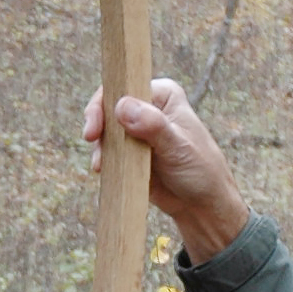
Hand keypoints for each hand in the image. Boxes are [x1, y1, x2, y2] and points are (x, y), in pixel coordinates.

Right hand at [82, 76, 250, 260]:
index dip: (104, 103)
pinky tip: (103, 169)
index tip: (95, 127)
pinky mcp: (130, 151)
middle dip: (97, 124)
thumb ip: (153, 125)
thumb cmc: (200, 171)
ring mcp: (138, 130)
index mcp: (163, 95)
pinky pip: (108, 149)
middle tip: (91, 139)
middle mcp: (149, 107)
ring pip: (106, 129)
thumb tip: (122, 107)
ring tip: (101, 164)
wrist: (201, 205)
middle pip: (109, 106)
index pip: (124, 87)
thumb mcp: (177, 147)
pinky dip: (103, 157)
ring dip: (100, 145)